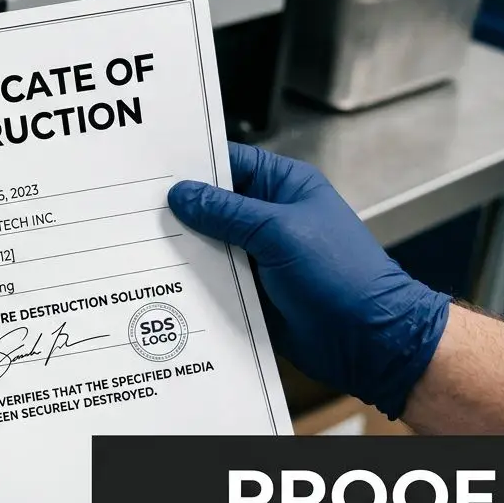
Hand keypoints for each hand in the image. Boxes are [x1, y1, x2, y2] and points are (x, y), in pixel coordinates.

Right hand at [167, 143, 450, 417]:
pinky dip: (192, 280)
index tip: (152, 172)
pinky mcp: (251, 290)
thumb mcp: (279, 231)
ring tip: (141, 244)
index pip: (229, 163)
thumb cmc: (341, 275)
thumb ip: (226, 212)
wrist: (367, 339)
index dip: (192, 165)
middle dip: (179, 209)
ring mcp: (259, 255)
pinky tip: (162, 279)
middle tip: (136, 210)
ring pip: (208, 243)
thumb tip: (181, 194)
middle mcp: (269, 217)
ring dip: (182, 248)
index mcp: (284, 187)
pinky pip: (213, 279)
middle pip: (212, 204)